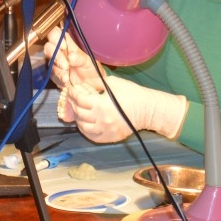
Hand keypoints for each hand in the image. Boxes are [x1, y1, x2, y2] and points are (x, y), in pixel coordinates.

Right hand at [43, 27, 104, 90]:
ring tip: (67, 76)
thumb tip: (71, 56)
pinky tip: (66, 80)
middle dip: (56, 56)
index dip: (55, 37)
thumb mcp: (89, 61)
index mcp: (68, 43)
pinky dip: (59, 78)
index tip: (63, 46)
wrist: (92, 85)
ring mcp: (55, 63)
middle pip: (49, 47)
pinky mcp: (54, 75)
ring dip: (58, 69)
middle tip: (66, 65)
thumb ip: (80, 58)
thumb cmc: (91, 68)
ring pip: (50, 62)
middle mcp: (59, 51)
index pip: (55, 33)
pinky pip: (53, 75)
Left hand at [57, 77, 188, 142]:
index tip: (72, 90)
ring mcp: (106, 130)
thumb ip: (97, 83)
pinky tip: (85, 124)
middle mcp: (102, 119)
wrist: (148, 110)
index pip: (80, 100)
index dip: (73, 94)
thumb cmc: (132, 94)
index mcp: (102, 104)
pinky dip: (86, 131)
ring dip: (78, 119)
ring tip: (79, 112)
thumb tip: (84, 83)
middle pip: (79, 113)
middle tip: (74, 99)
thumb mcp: (113, 82)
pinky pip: (93, 137)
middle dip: (74, 104)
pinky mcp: (111, 137)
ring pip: (83, 127)